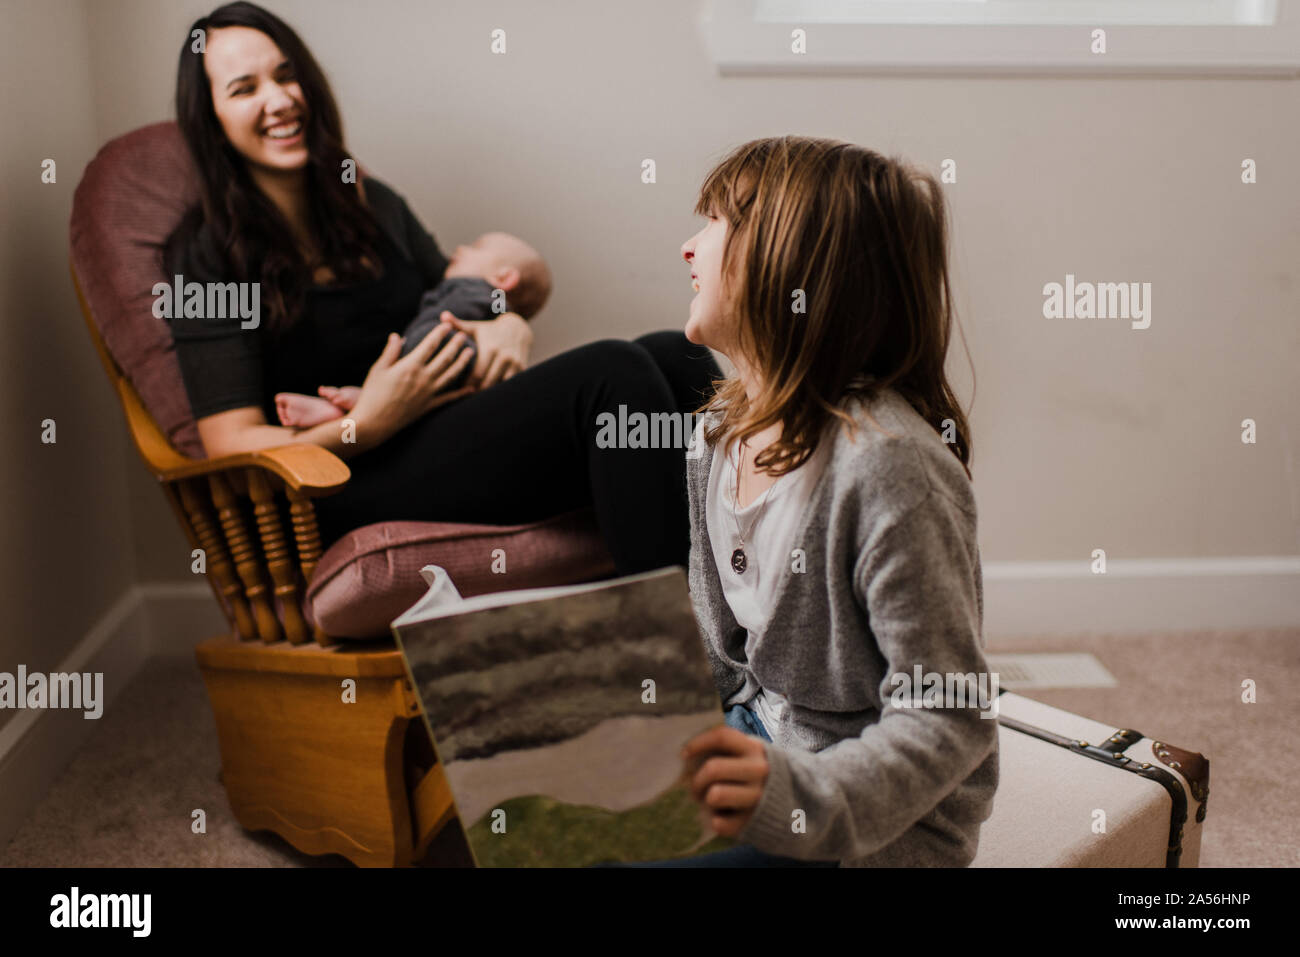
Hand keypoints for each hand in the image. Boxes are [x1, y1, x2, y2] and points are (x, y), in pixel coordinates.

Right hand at [344, 325, 475, 449]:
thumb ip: (390, 352)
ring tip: (471, 352)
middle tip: (463, 335)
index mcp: (410, 366)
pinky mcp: (429, 406)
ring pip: (451, 374)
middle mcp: (423, 378)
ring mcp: (428, 393)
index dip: (440, 333)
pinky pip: (449, 398)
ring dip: (462, 362)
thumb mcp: (378, 369)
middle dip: (456, 344)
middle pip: (445, 358)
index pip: (430, 345)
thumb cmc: (372, 395)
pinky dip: (461, 393)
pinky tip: (471, 388)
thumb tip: (397, 335)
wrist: (374, 423)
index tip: (447, 325)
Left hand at [439, 310, 531, 389]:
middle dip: (477, 392)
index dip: (468, 385)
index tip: (460, 390)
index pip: (477, 373)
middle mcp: (504, 357)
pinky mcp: (522, 369)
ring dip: (489, 393)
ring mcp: (514, 364)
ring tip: (478, 400)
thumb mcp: (475, 327)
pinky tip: (492, 396)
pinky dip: (501, 391)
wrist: (517, 329)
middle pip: (488, 383)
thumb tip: (442, 315)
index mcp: (490, 348)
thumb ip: (458, 324)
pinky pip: (510, 385)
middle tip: (466, 398)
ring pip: (500, 386)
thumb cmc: (490, 331)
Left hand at [681, 725, 769, 837]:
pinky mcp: (752, 822)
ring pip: (715, 795)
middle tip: (695, 787)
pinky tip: (722, 816)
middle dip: (696, 779)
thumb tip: (685, 756)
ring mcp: (758, 797)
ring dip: (705, 799)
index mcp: (754, 749)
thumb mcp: (745, 755)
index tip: (683, 754)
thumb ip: (722, 750)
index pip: (722, 737)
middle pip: (713, 768)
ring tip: (708, 800)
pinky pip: (719, 823)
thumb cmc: (751, 774)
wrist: (786, 805)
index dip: (698, 743)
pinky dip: (715, 820)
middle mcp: (759, 771)